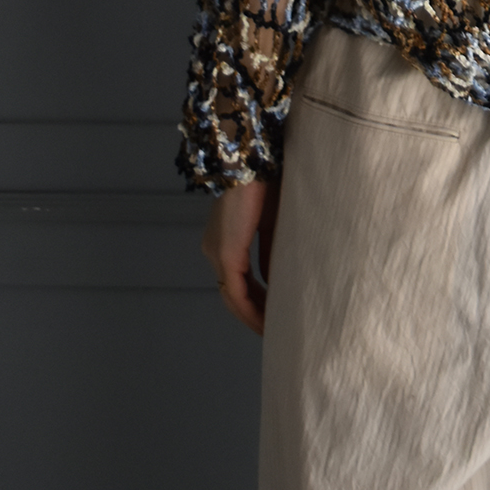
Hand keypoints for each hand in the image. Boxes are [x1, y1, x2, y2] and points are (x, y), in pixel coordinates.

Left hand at [201, 177, 280, 335]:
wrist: (253, 158)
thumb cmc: (267, 180)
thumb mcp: (272, 221)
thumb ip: (269, 250)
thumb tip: (274, 278)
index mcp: (225, 238)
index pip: (238, 279)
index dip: (255, 300)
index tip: (274, 312)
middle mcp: (214, 249)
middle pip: (232, 293)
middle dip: (254, 313)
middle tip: (274, 329)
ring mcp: (217, 252)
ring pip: (231, 296)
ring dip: (252, 316)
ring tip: (272, 331)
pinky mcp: (226, 252)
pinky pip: (235, 292)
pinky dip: (250, 310)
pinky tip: (266, 321)